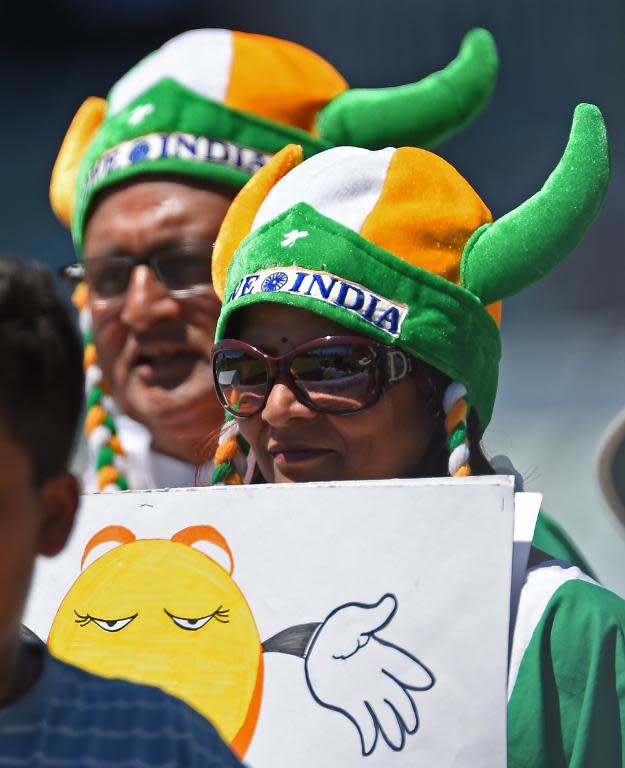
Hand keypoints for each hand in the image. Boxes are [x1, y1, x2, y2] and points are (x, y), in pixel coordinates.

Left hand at [305, 594, 433, 754]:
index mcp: (378, 655)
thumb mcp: (351, 620)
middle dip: (405, 710)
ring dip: (391, 727)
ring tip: (397, 741)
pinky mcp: (351, 703)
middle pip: (396, 695)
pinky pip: (364, 721)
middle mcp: (376, 675)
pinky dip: (369, 735)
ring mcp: (365, 691)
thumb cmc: (334, 630)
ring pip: (383, 712)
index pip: (399, 664)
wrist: (312, 648)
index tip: (426, 681)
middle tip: (412, 725)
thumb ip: (371, 617)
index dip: (413, 672)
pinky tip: (370, 746)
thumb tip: (390, 601)